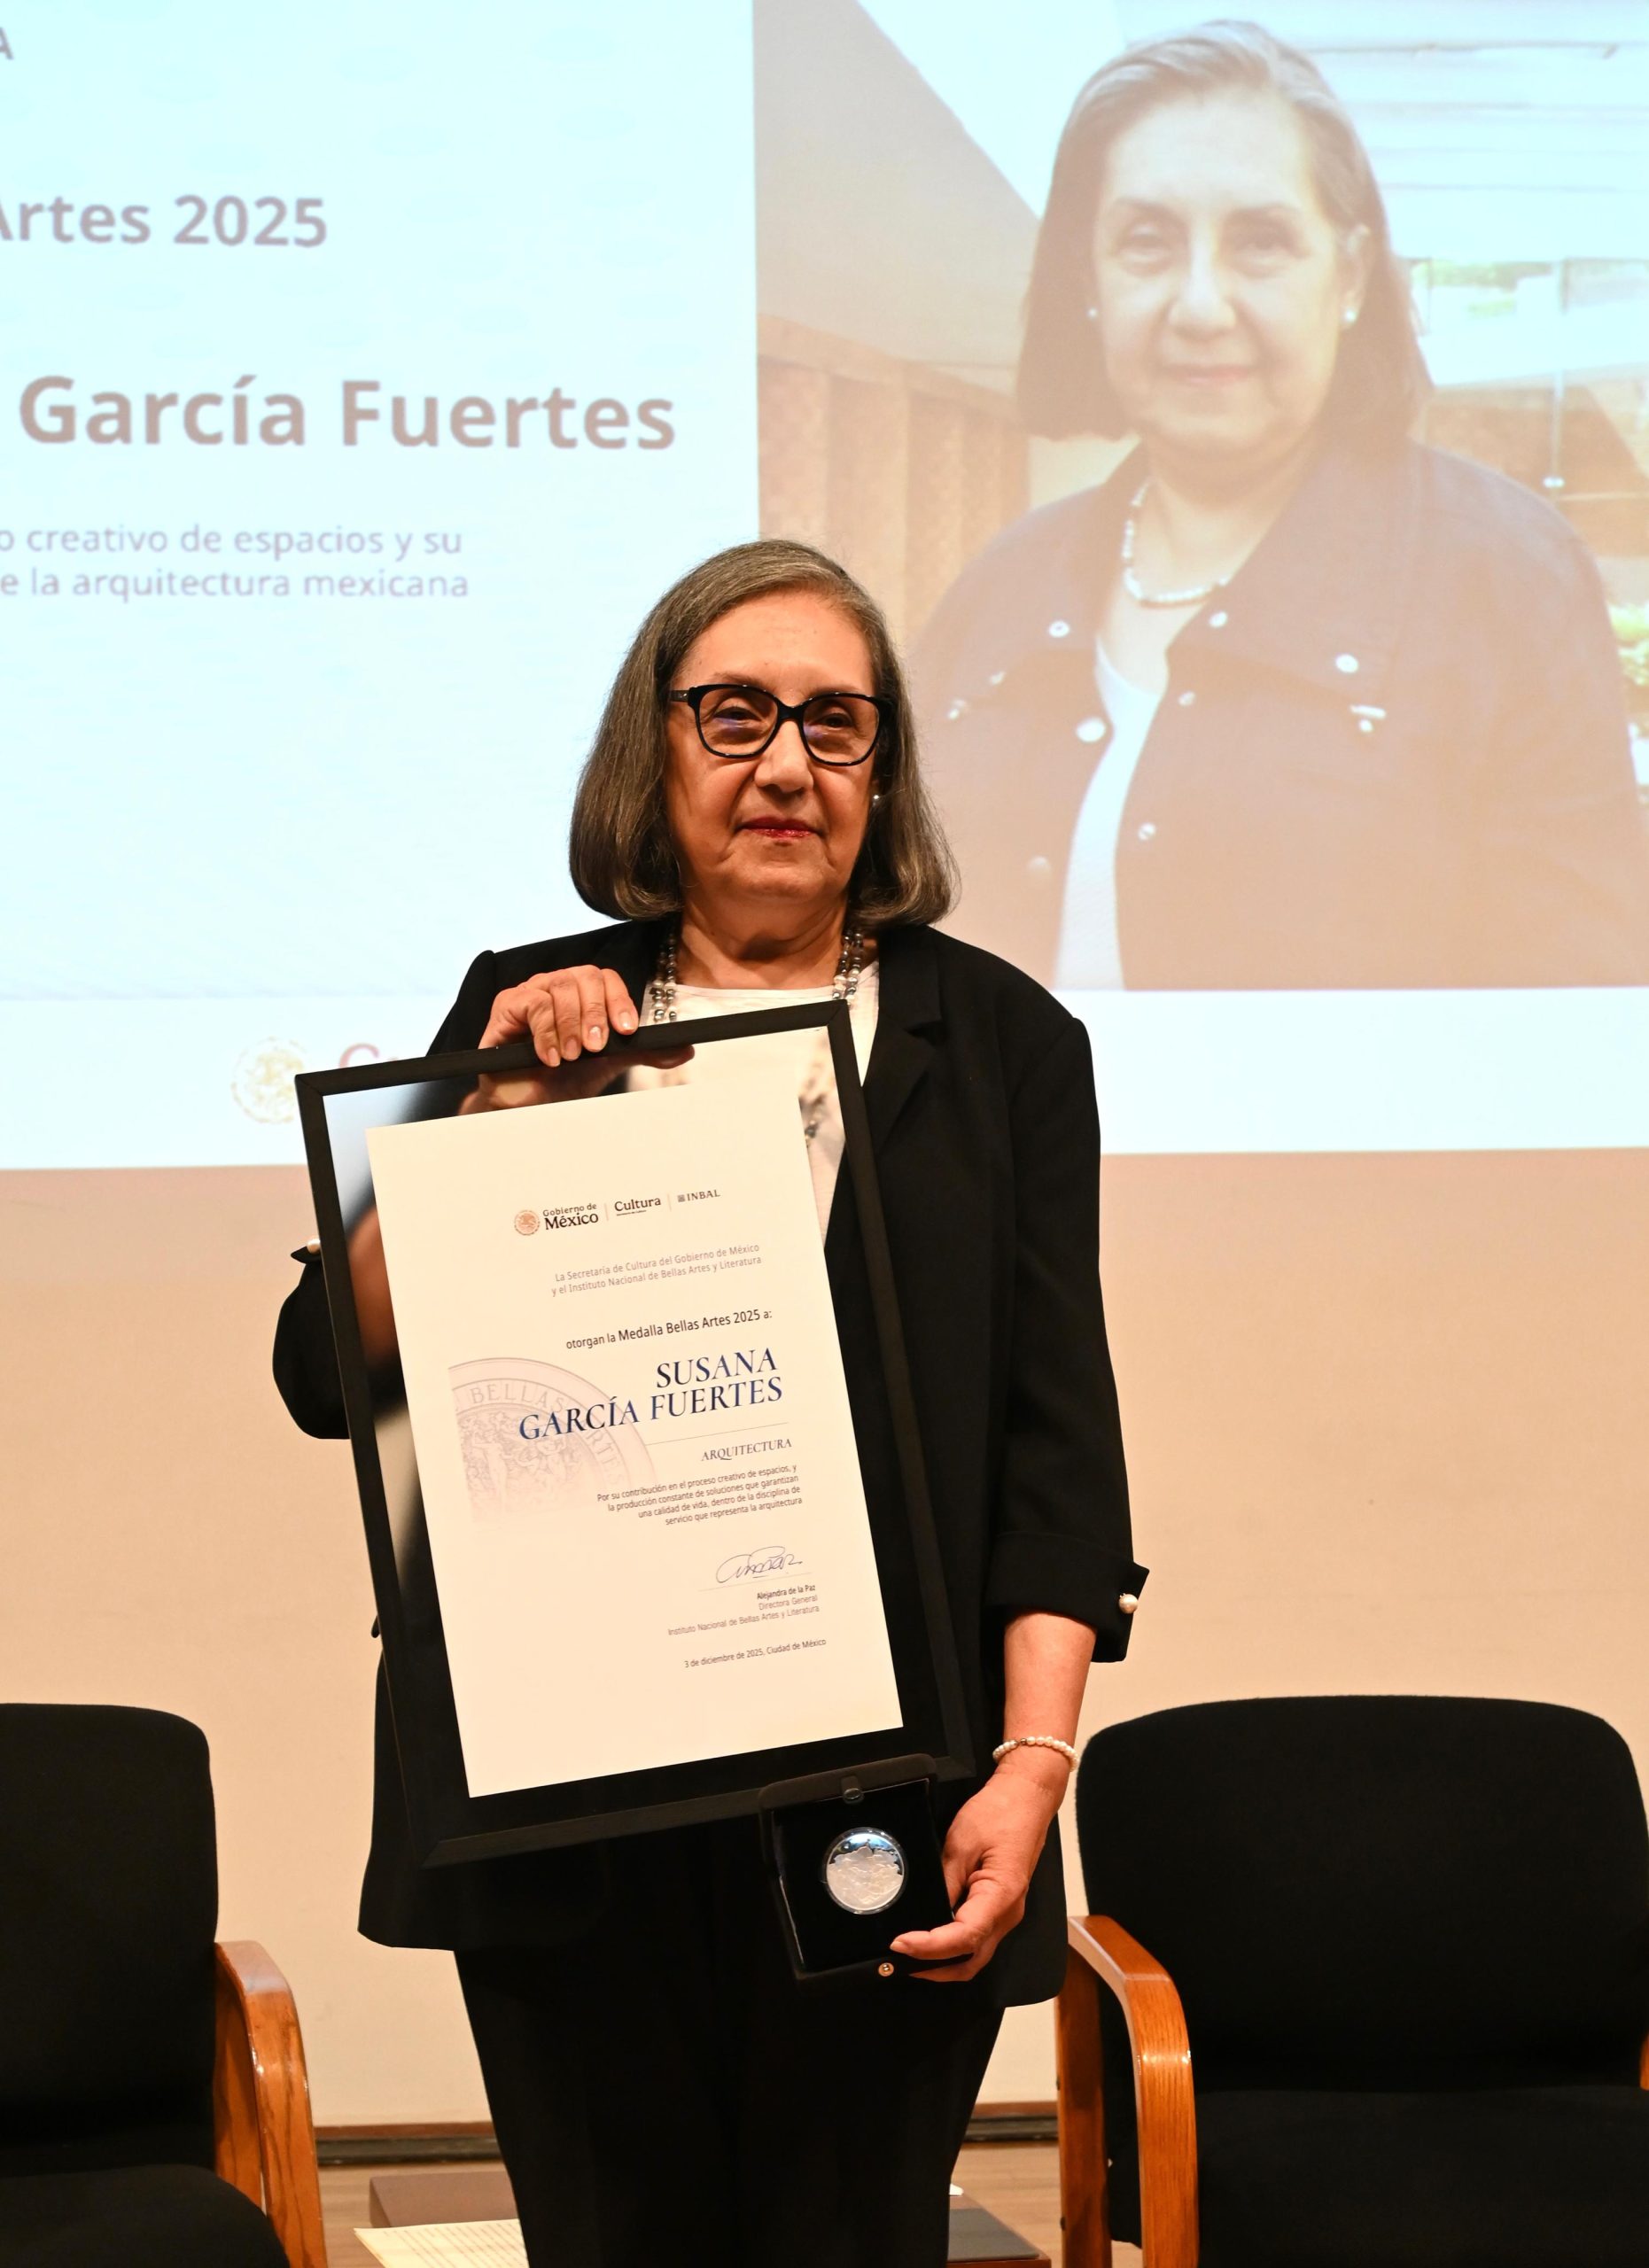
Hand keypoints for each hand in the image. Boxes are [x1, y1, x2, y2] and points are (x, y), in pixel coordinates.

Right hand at [460, 966, 688, 1109]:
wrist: (525, 1101)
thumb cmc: (562, 1078)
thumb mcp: (607, 1063)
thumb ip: (641, 1052)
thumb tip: (685, 1049)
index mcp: (582, 992)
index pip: (606, 978)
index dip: (619, 1000)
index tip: (628, 1030)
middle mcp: (557, 985)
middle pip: (584, 977)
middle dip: (595, 1014)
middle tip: (596, 1048)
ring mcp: (531, 992)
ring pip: (560, 988)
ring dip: (571, 1024)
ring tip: (572, 1056)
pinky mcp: (507, 1005)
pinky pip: (533, 1005)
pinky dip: (546, 1033)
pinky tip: (551, 1057)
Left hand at [890, 1746, 1069, 1982]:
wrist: (1026, 1798)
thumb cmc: (998, 1813)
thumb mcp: (962, 1843)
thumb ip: (945, 1882)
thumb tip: (925, 1914)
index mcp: (1001, 1896)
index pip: (964, 1938)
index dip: (930, 1947)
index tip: (900, 1944)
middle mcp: (1008, 1914)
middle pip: (972, 1960)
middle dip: (935, 1968)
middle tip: (900, 1962)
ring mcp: (1007, 1913)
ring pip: (976, 1955)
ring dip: (944, 1962)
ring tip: (910, 1955)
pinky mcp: (1001, 1907)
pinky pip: (978, 1938)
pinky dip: (954, 1947)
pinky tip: (932, 1939)